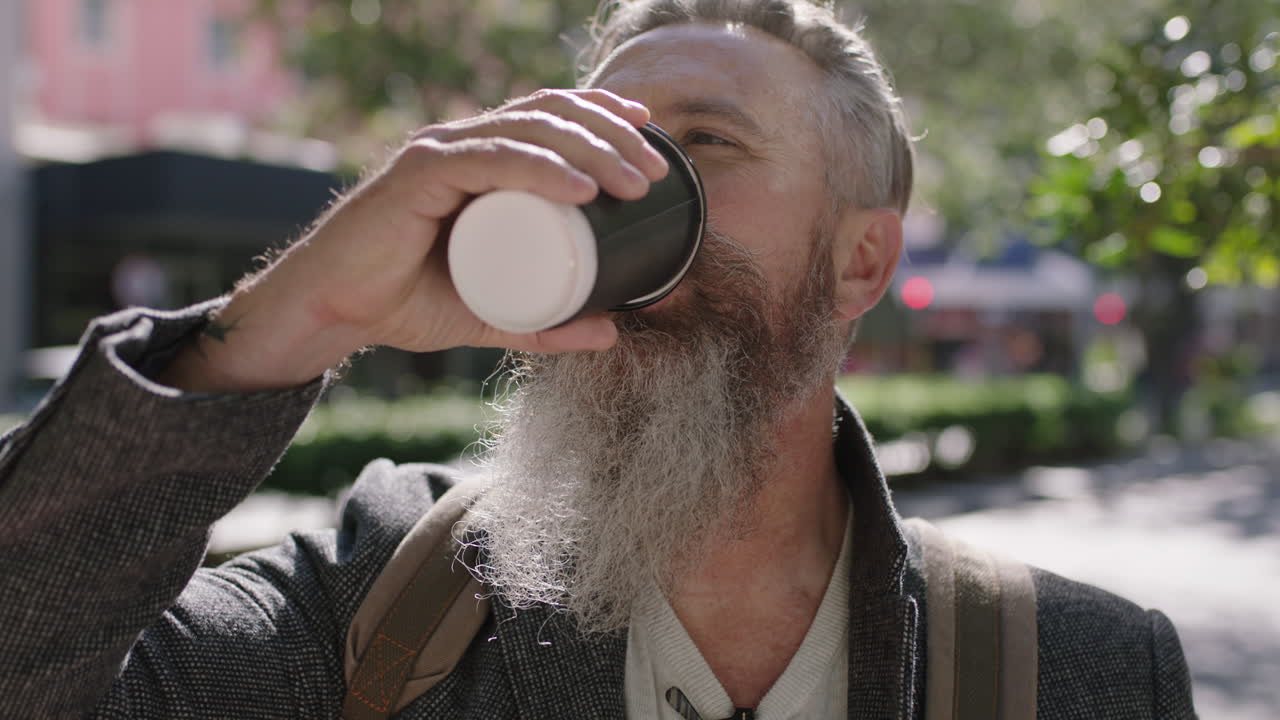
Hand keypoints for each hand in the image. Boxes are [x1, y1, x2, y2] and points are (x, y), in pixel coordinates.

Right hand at [161, 89, 669, 391]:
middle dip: (612, 135)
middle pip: (551, 117)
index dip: (603, 116)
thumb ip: (546, 323)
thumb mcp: (492, 315)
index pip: (550, 117)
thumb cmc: (404, 301)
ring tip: (633, 182)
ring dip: (590, 149)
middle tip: (655, 172)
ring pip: (529, 131)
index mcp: (479, 159)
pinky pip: (490, 159)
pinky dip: (539, 168)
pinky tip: (580, 186)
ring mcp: (440, 154)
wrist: (334, 312)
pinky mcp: (419, 175)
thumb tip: (612, 331)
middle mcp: (461, 143)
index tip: (651, 138)